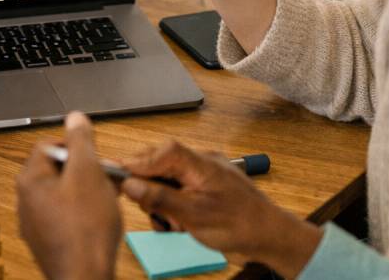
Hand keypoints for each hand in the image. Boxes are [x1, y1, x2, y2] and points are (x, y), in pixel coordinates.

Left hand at [17, 113, 119, 279]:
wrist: (85, 277)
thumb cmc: (86, 226)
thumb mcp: (88, 172)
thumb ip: (81, 142)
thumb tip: (74, 117)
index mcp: (30, 180)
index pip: (49, 145)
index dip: (76, 145)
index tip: (97, 154)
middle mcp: (26, 201)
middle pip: (57, 171)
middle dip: (86, 170)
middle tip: (108, 177)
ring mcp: (36, 224)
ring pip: (64, 195)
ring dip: (87, 191)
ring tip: (109, 199)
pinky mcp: (48, 242)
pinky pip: (66, 217)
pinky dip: (83, 213)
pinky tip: (100, 221)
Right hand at [121, 141, 321, 276]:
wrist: (271, 237)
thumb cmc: (240, 224)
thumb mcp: (193, 215)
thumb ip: (159, 198)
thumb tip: (129, 184)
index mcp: (198, 162)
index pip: (159, 152)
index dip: (136, 163)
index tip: (116, 176)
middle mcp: (200, 162)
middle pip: (159, 164)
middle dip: (148, 188)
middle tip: (153, 212)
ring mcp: (203, 174)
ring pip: (166, 179)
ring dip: (161, 201)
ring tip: (173, 223)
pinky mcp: (205, 187)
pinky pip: (179, 188)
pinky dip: (173, 205)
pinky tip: (180, 223)